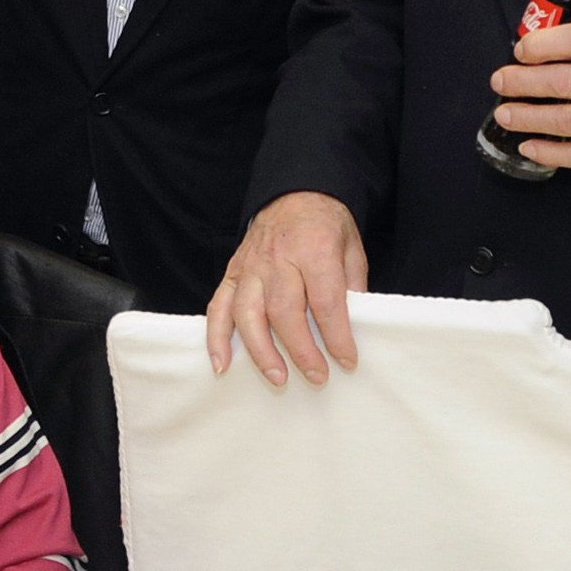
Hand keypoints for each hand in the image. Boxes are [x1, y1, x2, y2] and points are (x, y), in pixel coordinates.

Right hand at [205, 191, 367, 386]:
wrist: (295, 193)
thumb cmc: (326, 225)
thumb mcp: (352, 249)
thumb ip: (351, 287)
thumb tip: (353, 328)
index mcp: (314, 249)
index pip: (325, 300)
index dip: (337, 335)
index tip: (348, 360)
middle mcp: (278, 258)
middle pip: (284, 311)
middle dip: (301, 350)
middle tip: (317, 376)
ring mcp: (250, 266)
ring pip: (248, 313)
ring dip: (261, 350)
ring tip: (277, 378)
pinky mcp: (232, 273)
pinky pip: (219, 307)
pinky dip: (217, 338)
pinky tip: (222, 364)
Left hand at [486, 21, 570, 176]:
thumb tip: (547, 48)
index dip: (542, 46)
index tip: (520, 51)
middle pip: (567, 82)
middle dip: (524, 83)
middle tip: (500, 82)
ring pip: (569, 120)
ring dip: (530, 118)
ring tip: (507, 115)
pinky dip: (552, 152)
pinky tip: (531, 146)